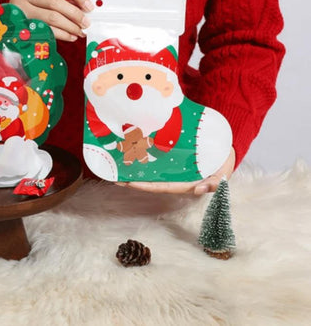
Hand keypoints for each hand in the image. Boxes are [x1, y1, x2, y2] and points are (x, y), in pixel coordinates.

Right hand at [10, 0, 93, 40]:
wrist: (4, 23)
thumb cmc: (29, 10)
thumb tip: (84, 9)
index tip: (89, 7)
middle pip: (55, 2)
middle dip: (75, 13)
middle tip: (87, 23)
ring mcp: (20, 11)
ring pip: (51, 17)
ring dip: (70, 26)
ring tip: (80, 31)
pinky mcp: (21, 27)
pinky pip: (46, 31)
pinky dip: (62, 35)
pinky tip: (71, 37)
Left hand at [115, 147, 235, 195]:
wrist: (225, 150)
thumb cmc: (223, 164)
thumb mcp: (223, 175)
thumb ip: (215, 183)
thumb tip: (199, 190)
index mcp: (184, 184)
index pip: (161, 186)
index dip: (145, 186)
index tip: (129, 184)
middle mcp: (175, 177)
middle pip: (151, 180)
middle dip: (133, 180)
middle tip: (114, 176)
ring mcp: (173, 168)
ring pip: (151, 170)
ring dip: (135, 170)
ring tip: (117, 166)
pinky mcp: (173, 158)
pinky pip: (156, 159)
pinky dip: (144, 158)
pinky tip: (132, 152)